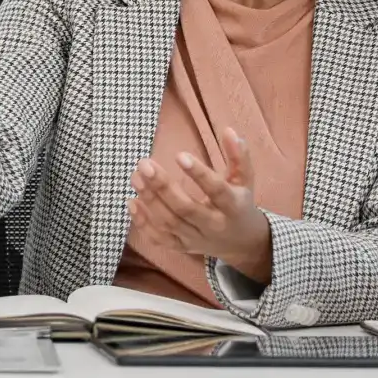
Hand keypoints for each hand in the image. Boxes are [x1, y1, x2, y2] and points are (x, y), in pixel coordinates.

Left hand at [127, 129, 272, 277]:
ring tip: (136, 176)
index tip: (179, 155)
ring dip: (149, 200)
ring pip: (169, 223)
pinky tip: (131, 202)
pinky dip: (142, 223)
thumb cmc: (239, 202)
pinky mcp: (181, 246)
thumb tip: (228, 131)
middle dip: (162, 186)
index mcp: (233, 206)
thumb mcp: (245, 179)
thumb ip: (238, 155)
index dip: (199, 174)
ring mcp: (195, 239)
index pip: (217, 191)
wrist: (241, 242)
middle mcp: (213, 225)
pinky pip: (159, 239)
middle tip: (144, 164)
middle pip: (185, 208)